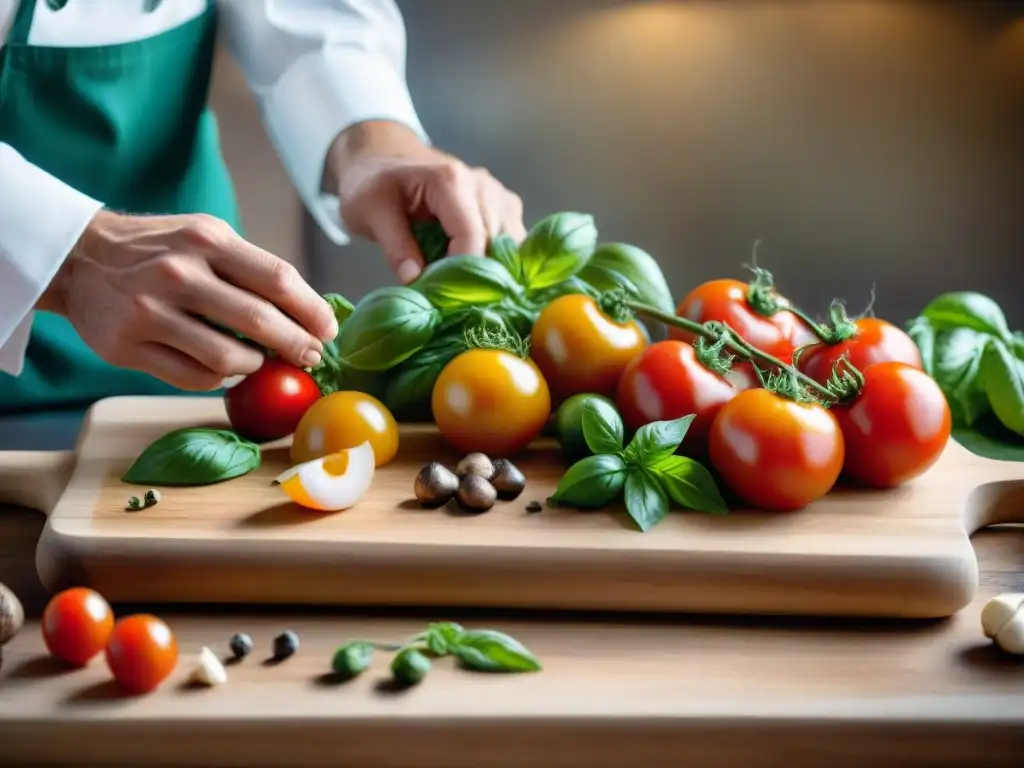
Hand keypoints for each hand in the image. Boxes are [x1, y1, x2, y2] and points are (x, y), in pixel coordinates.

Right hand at [37, 211, 337, 390]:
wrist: (78, 257)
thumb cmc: (159, 250)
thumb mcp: (205, 237)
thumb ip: (251, 269)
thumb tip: (310, 312)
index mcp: (206, 240)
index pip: (277, 278)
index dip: (312, 310)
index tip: (329, 330)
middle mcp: (179, 273)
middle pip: (260, 321)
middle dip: (296, 345)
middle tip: (310, 357)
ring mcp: (150, 312)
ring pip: (228, 359)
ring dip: (254, 366)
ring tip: (259, 361)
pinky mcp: (127, 347)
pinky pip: (194, 377)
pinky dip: (218, 379)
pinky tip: (222, 369)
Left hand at [330, 120, 525, 283]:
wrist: (383, 158)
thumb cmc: (374, 183)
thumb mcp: (370, 211)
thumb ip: (395, 246)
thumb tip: (416, 280)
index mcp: (452, 181)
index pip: (472, 237)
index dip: (462, 274)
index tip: (444, 299)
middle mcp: (484, 186)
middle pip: (495, 245)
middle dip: (475, 277)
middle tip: (448, 300)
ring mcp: (499, 196)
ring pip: (510, 247)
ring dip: (490, 271)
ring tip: (460, 287)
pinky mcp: (505, 208)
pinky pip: (512, 243)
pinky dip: (497, 262)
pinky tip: (473, 274)